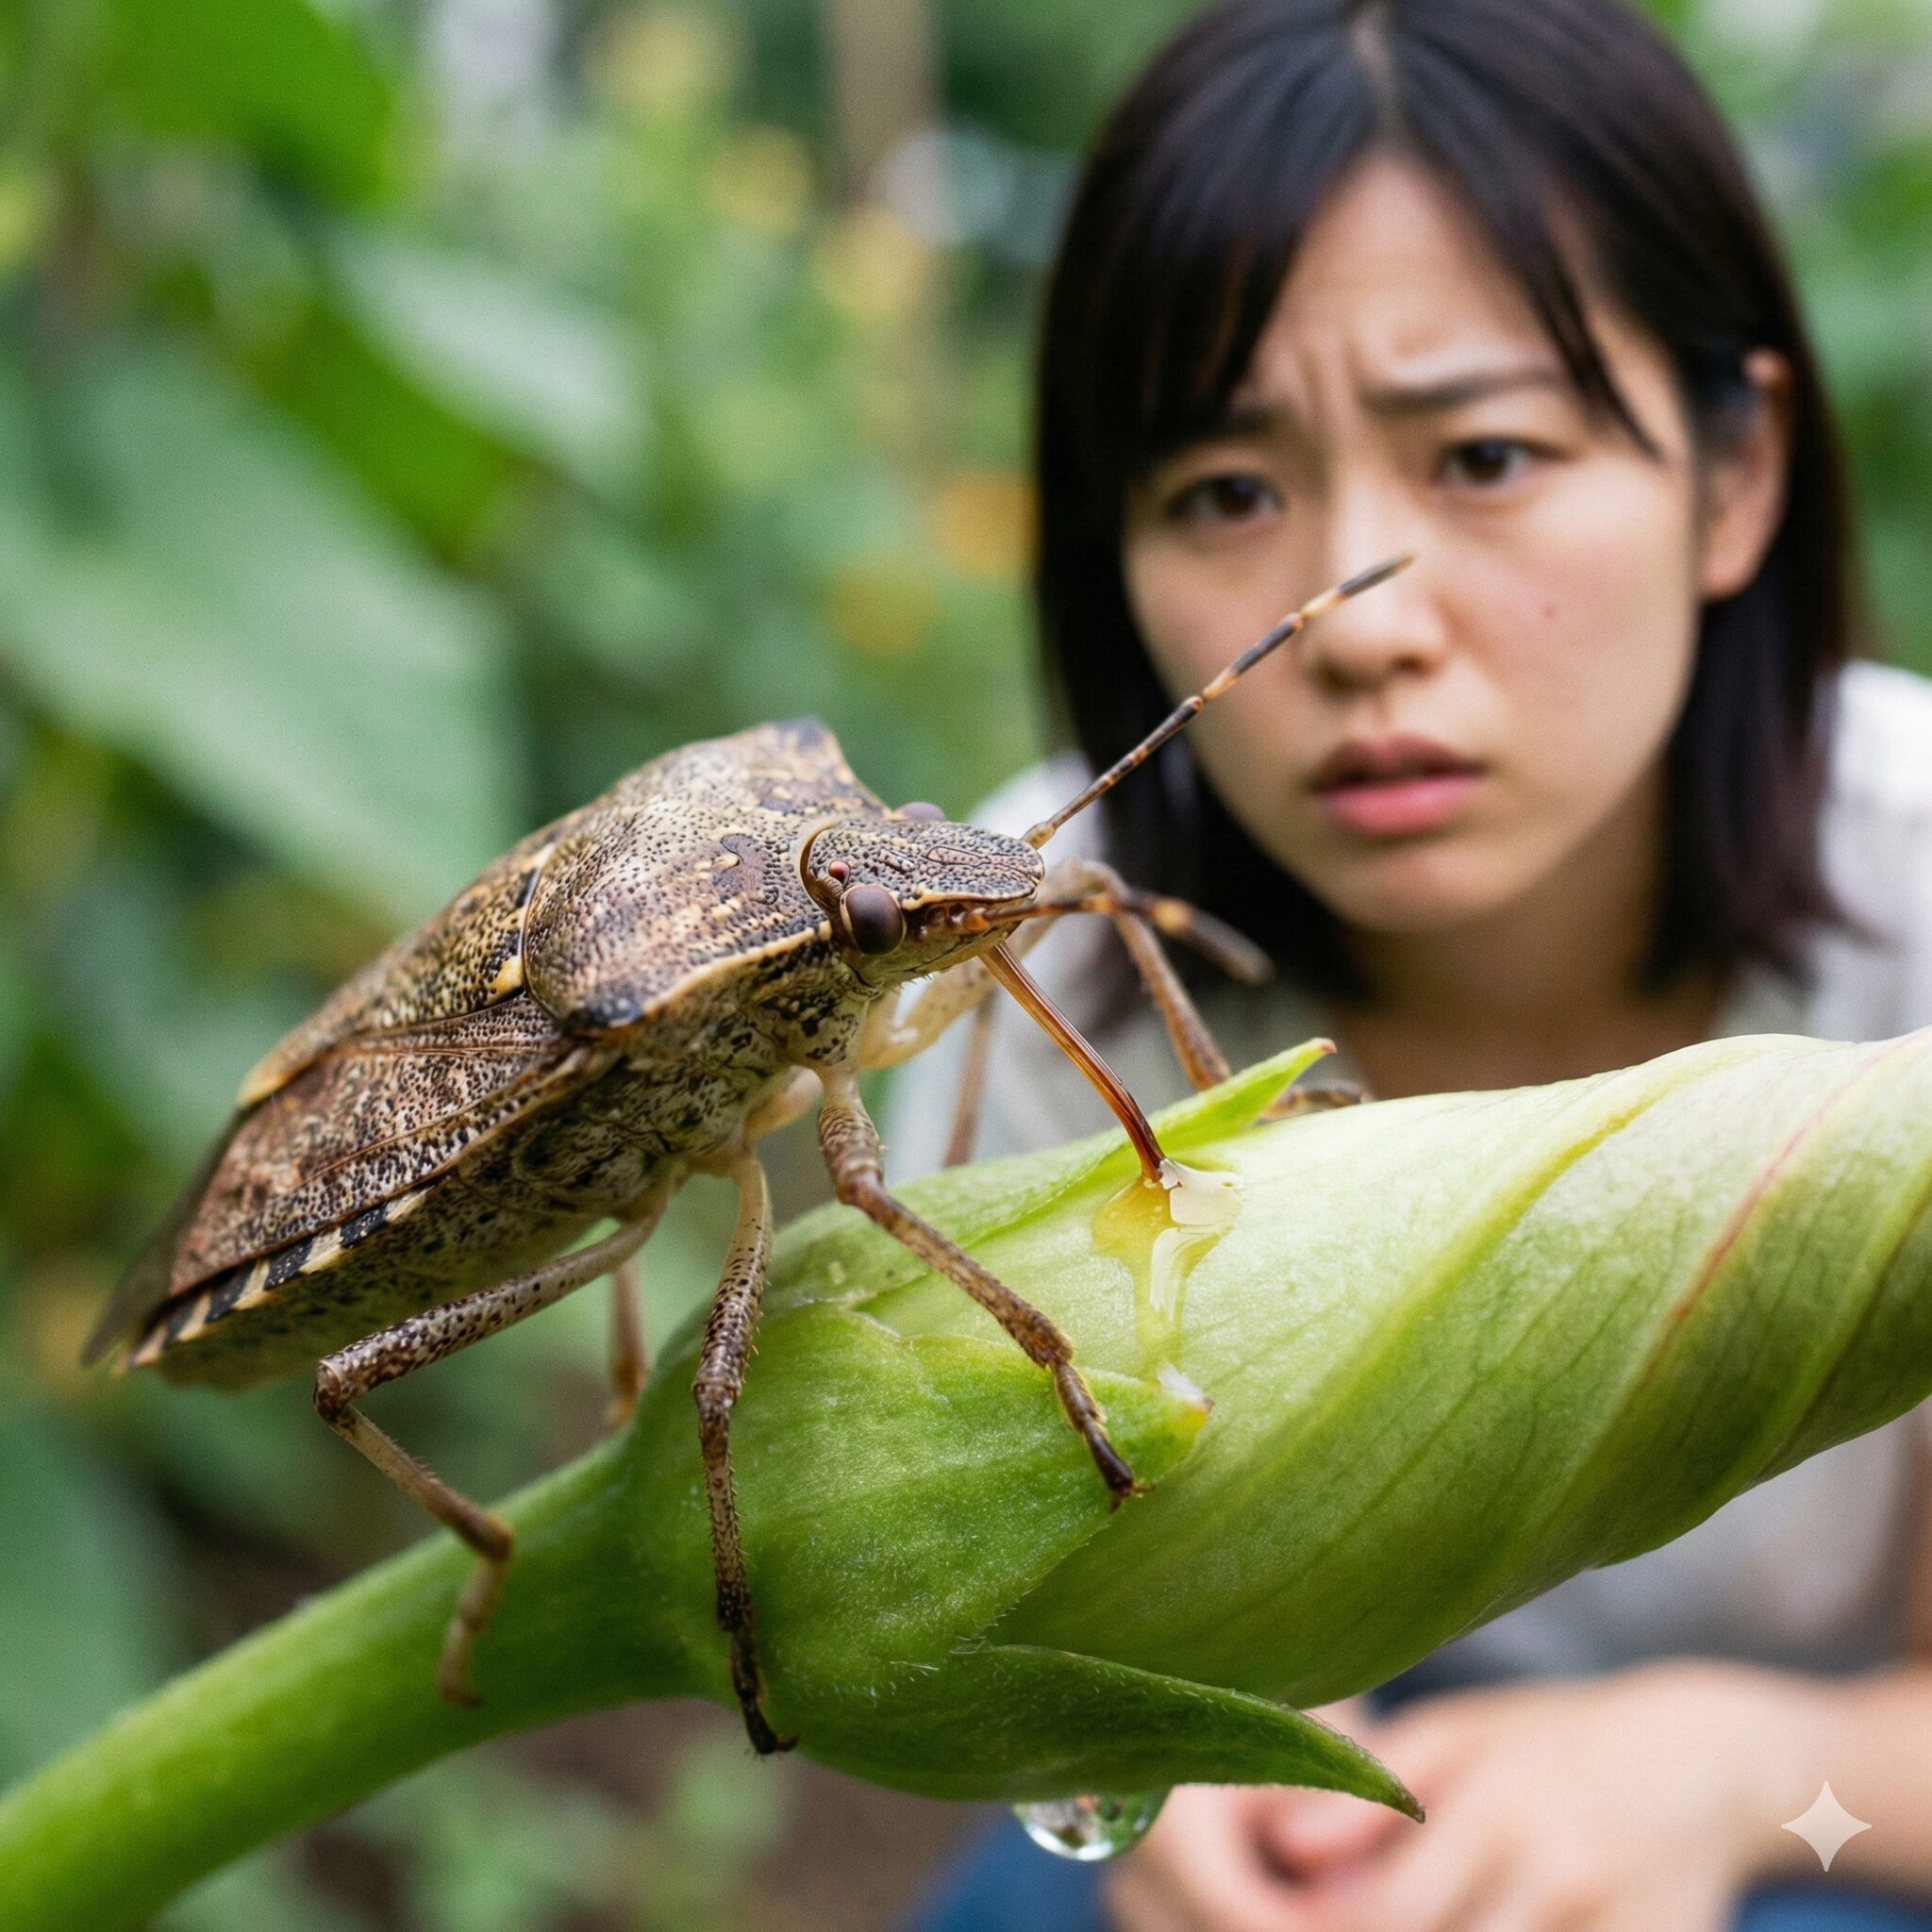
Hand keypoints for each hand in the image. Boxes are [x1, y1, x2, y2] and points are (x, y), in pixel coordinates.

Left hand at [1104, 1664, 1817, 1931]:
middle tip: (1321, 1924)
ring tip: (1430, 1915)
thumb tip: (1282, 1845)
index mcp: (1494, 1801)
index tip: (1279, 1923)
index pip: (1385, 1908)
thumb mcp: (1462, 1737)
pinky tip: (1483, 1928)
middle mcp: (1554, 1869)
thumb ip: (1373, 1790)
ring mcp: (1612, 1921)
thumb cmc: (1557, 1741)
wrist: (1710, 1760)